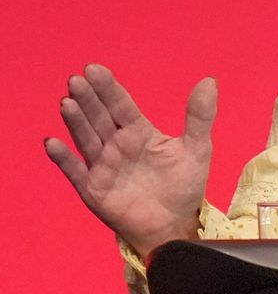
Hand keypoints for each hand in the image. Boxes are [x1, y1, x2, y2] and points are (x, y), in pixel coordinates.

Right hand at [44, 64, 216, 257]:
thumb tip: (209, 81)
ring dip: (76, 122)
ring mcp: (103, 166)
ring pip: (86, 139)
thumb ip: (200, 116)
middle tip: (77, 80)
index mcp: (138, 132)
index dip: (108, 88)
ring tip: (67, 103)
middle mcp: (116, 145)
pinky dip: (64, 158)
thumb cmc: (184, 185)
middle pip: (99, 118)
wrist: (175, 224)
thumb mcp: (197, 148)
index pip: (120, 105)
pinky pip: (76, 171)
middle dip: (89, 100)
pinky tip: (52, 142)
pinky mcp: (94, 189)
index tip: (94, 69)